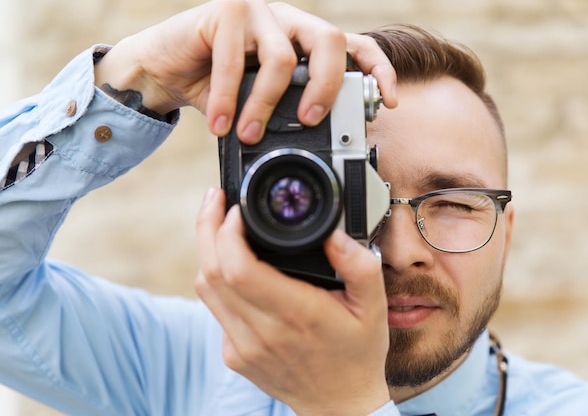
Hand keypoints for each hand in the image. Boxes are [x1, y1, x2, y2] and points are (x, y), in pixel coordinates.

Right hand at [94, 0, 396, 142]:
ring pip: (282, 59)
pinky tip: (222, 125)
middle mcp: (286, 20)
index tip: (389, 102)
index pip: (353, 45)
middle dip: (327, 88)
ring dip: (265, 107)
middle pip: (330, 42)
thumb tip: (319, 142)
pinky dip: (230, 100)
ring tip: (249, 134)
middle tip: (311, 122)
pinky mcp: (225, 12)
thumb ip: (288, 110)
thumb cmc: (215, 87)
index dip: (378, 69)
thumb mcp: (259, 101)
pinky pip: (236, 62)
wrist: (164, 69)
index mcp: (302, 39)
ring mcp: (257, 10)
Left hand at [194, 188, 390, 415]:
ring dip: (207, 250)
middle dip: (207, 227)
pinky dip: (218, 279)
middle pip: (211, 272)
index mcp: (297, 315)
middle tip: (216, 199)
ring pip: (205, 289)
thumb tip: (333, 233)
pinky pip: (214, 308)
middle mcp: (262, 333)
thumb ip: (360, 265)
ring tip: (218, 223)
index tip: (237, 207)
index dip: (228, 231)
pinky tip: (232, 263)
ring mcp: (242, 347)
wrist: (339, 406)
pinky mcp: (233, 355)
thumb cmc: (357, 354)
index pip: (239, 268)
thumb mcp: (374, 307)